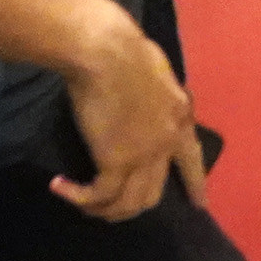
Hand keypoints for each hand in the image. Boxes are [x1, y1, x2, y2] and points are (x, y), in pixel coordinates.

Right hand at [53, 4, 201, 221]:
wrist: (107, 52)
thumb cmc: (126, 50)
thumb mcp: (156, 74)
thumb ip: (155, 95)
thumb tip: (142, 101)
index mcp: (181, 118)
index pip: (193, 161)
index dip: (196, 186)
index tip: (200, 206)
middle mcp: (167, 143)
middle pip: (154, 193)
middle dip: (132, 206)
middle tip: (110, 207)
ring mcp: (143, 155)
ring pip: (129, 203)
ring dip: (105, 210)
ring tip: (83, 204)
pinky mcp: (116, 161)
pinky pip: (99, 195)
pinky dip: (79, 197)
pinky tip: (60, 186)